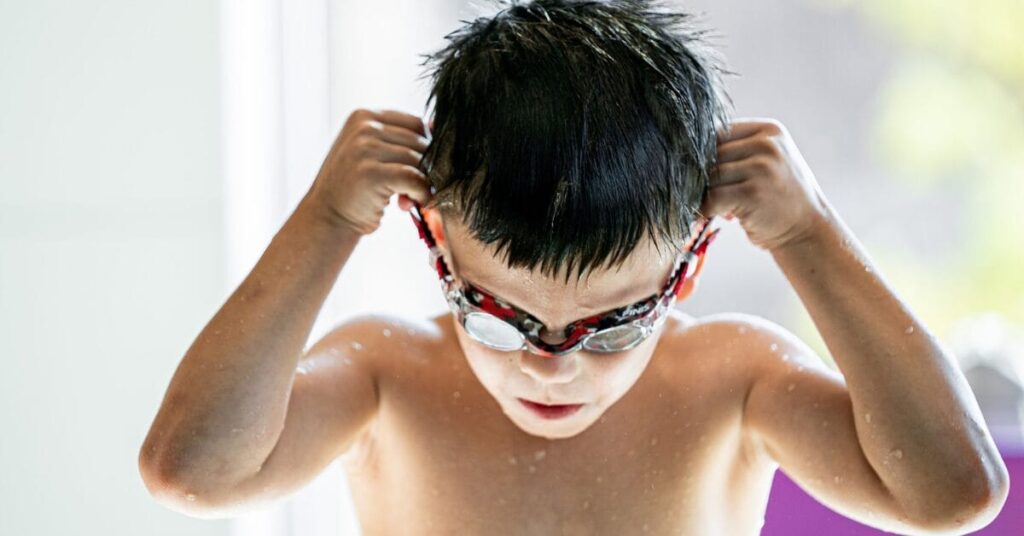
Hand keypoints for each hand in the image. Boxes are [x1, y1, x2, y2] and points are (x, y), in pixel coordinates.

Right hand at [306, 108, 432, 234]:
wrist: (326, 218)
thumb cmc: (354, 187)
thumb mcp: (370, 152)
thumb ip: (397, 140)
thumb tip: (437, 126)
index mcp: (364, 116)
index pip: (416, 123)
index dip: (424, 150)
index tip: (416, 171)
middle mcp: (364, 127)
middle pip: (420, 142)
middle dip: (424, 169)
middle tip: (413, 190)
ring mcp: (365, 149)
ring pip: (419, 161)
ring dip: (422, 184)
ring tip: (407, 198)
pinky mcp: (372, 174)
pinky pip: (415, 179)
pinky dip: (421, 194)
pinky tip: (411, 203)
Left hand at [699, 118, 828, 251]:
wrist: (808, 230)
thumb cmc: (779, 198)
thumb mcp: (768, 162)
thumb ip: (738, 151)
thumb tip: (687, 153)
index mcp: (768, 131)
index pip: (719, 132)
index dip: (704, 154)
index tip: (702, 172)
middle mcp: (766, 144)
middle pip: (711, 153)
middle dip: (702, 176)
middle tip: (703, 193)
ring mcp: (762, 167)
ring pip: (710, 176)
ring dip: (703, 194)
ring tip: (711, 205)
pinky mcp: (753, 193)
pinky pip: (713, 197)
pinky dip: (706, 209)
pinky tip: (712, 216)